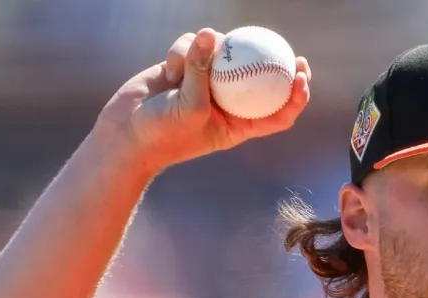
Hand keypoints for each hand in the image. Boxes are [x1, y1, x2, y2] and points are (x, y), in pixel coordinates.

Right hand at [100, 28, 311, 175]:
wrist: (125, 133)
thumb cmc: (163, 133)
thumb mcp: (189, 107)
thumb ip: (202, 70)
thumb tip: (213, 34)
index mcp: (237, 124)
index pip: (276, 113)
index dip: (295, 97)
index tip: (302, 77)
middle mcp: (226, 102)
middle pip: (259, 78)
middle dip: (276, 62)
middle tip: (288, 49)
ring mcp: (206, 83)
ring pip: (222, 54)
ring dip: (208, 53)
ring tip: (190, 64)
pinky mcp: (185, 68)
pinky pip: (194, 47)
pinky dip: (182, 52)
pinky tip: (169, 67)